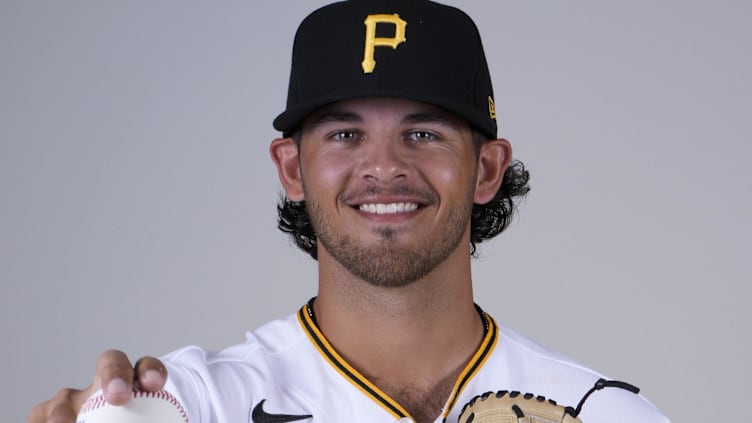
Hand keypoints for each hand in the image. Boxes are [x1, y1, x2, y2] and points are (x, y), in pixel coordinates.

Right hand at [26, 350, 166, 422]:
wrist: (125, 417)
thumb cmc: (143, 421)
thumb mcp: (159, 421)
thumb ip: (169, 420)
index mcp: (135, 382)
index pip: (146, 366)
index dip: (150, 370)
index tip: (155, 383)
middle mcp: (102, 385)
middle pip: (109, 366)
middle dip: (114, 375)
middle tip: (118, 396)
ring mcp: (73, 402)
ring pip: (64, 400)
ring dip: (62, 414)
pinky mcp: (48, 418)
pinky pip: (39, 420)